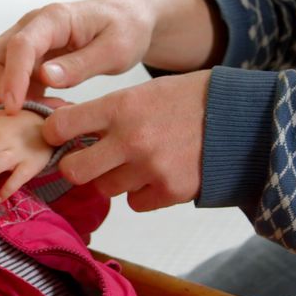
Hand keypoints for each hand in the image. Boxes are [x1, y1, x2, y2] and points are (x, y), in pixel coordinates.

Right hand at [0, 0, 223, 113]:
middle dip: (3, 90)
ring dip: (13, 96)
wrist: (130, 20)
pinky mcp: (31, 56)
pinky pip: (12, 78)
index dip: (13, 79)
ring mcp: (29, 40)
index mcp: (55, 19)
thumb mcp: (115, 50)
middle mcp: (32, 26)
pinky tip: (49, 108)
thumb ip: (81, 65)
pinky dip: (22, 97)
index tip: (14, 108)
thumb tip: (45, 77)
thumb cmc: (127, 30)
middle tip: (34, 115)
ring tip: (48, 112)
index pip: (20, 46)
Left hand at [42, 70, 210, 211]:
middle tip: (88, 160)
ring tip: (138, 161)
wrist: (242, 119)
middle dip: (76, 167)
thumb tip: (64, 128)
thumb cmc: (189, 100)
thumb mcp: (145, 92)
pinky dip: (142, 193)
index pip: (60, 126)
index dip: (53, 134)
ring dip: (115, 178)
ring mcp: (150, 168)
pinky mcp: (168, 192)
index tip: (59, 136)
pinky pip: (134, 203)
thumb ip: (107, 111)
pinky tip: (159, 174)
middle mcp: (130, 139)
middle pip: (73, 170)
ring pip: (105, 188)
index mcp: (121, 106)